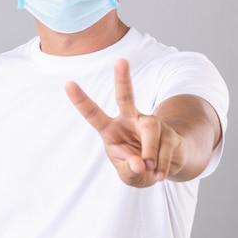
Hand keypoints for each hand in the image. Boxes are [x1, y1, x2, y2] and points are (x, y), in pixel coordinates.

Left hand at [65, 59, 185, 186]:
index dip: (80, 101)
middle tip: (121, 61)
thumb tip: (139, 163)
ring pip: (151, 128)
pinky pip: (166, 145)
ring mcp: (150, 123)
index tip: (68, 84)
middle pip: (126, 97)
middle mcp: (129, 120)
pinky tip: (159, 174)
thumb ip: (129, 171)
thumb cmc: (137, 168)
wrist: (163, 170)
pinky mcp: (169, 131)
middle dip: (123, 79)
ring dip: (150, 153)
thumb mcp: (129, 176)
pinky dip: (162, 165)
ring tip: (150, 171)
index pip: (93, 114)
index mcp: (110, 129)